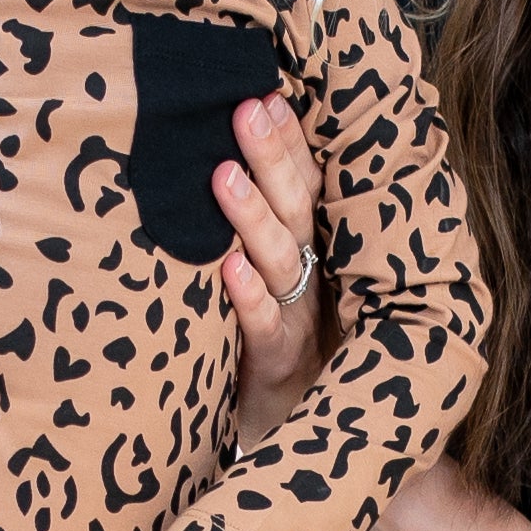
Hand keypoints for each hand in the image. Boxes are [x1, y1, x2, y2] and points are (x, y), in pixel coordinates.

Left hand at [215, 92, 328, 445]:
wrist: (301, 441)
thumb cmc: (272, 349)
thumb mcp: (273, 286)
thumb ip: (261, 229)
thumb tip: (224, 153)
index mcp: (307, 251)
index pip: (303, 184)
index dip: (288, 140)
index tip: (265, 89)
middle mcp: (307, 279)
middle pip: (294, 209)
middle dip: (271, 157)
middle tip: (247, 107)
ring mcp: (294, 321)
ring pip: (279, 260)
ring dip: (251, 216)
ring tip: (222, 175)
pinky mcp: (273, 366)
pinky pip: (262, 326)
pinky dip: (247, 296)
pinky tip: (228, 267)